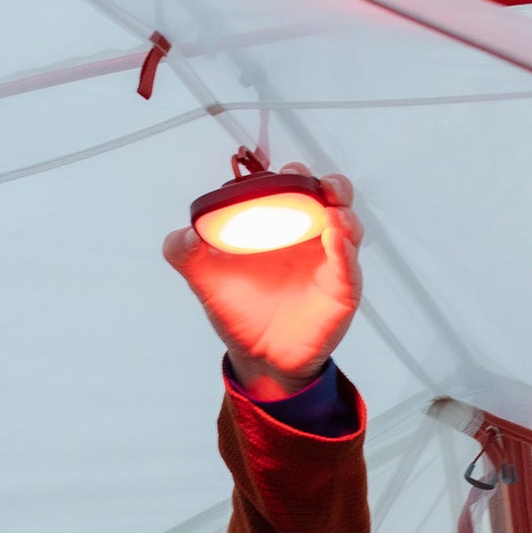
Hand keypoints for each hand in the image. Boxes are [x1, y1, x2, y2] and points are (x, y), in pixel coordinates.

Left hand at [164, 166, 363, 400]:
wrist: (258, 357)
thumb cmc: (240, 311)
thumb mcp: (206, 279)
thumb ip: (185, 253)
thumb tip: (182, 234)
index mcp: (280, 226)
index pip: (290, 189)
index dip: (286, 177)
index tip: (274, 174)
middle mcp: (310, 237)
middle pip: (329, 197)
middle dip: (323, 183)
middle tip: (301, 180)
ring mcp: (330, 261)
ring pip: (347, 225)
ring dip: (341, 210)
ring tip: (329, 207)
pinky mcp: (342, 289)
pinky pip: (348, 265)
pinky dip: (344, 248)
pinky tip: (333, 236)